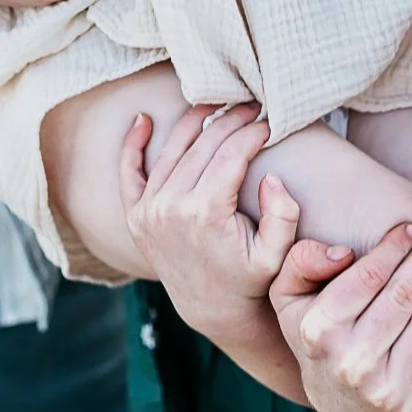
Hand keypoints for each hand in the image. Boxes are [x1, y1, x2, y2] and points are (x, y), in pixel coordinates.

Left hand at [116, 104, 297, 336]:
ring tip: (215, 103)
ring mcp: (148, 211)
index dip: (253, 132)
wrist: (213, 309)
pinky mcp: (136, 216)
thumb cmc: (250, 278)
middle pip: (203, 146)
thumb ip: (283, 216)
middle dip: (230, 120)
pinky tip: (142, 119)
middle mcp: (170, 208)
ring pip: (172, 151)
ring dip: (193, 121)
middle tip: (251, 105)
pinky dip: (132, 145)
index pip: (231, 154)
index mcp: (204, 213)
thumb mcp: (276, 255)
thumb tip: (272, 176)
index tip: (271, 121)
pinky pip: (129, 173)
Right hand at [270, 223, 411, 411]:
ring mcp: (385, 388)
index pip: (369, 275)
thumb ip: (302, 262)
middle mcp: (351, 360)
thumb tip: (345, 251)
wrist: (338, 410)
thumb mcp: (289, 299)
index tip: (409, 228)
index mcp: (319, 329)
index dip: (394, 246)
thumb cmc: (318, 341)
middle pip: (402, 295)